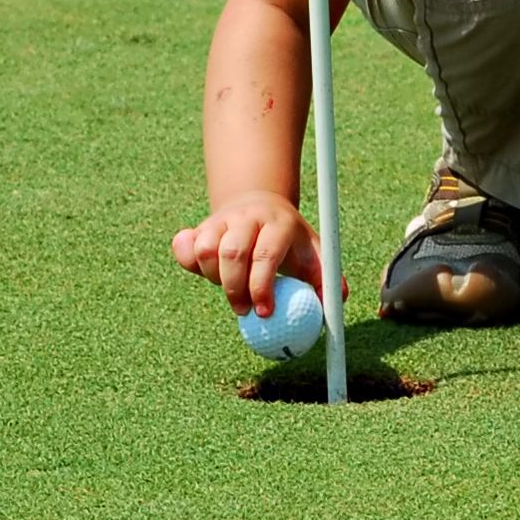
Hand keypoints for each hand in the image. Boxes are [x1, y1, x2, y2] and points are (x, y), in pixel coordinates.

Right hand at [172, 190, 325, 315]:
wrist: (261, 207)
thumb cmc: (291, 242)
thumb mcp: (314, 255)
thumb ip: (328, 281)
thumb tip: (336, 307)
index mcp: (279, 223)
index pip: (266, 254)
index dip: (262, 286)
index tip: (264, 313)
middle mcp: (248, 217)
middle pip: (232, 253)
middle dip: (235, 289)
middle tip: (243, 311)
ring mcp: (221, 219)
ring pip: (205, 251)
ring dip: (214, 278)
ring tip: (231, 288)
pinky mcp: (200, 226)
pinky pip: (183, 246)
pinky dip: (189, 264)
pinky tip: (206, 273)